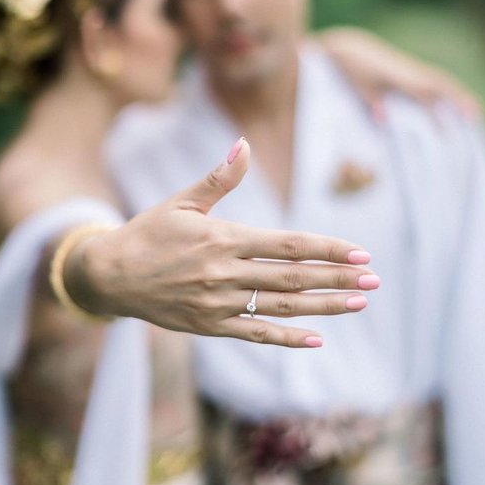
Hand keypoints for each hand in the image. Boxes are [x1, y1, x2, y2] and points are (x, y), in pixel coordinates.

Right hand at [64, 138, 378, 346]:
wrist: (110, 276)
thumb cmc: (149, 232)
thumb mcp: (181, 201)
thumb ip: (218, 179)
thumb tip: (243, 144)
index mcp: (224, 238)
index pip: (288, 245)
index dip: (327, 248)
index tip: (360, 252)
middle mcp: (225, 273)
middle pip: (294, 278)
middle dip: (338, 277)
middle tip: (374, 280)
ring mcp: (218, 303)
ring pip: (281, 307)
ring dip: (324, 306)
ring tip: (358, 303)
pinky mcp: (210, 326)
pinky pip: (255, 333)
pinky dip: (286, 338)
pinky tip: (316, 340)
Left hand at [315, 27, 481, 120]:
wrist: (349, 48)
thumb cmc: (351, 68)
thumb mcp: (358, 85)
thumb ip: (371, 101)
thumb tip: (383, 119)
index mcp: (399, 74)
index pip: (424, 93)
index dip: (437, 111)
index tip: (446, 130)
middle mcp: (410, 71)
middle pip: (442, 84)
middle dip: (460, 99)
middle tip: (477, 116)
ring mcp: (412, 70)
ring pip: (441, 81)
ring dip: (458, 94)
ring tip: (473, 112)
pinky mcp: (409, 72)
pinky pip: (433, 81)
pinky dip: (446, 91)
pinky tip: (452, 104)